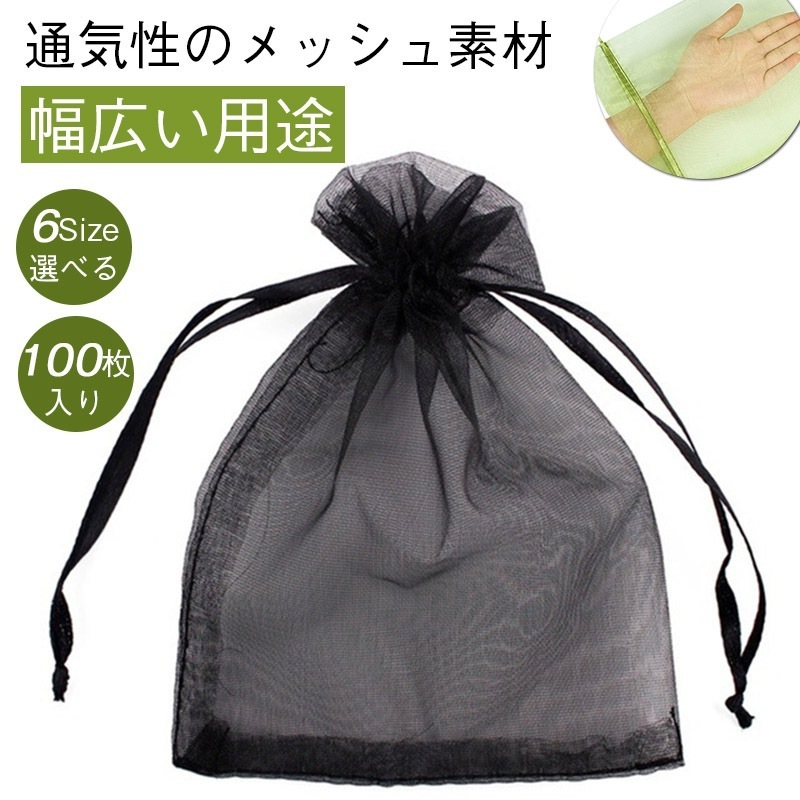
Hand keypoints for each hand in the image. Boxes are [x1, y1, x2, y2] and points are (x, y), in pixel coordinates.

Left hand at [669, 4, 799, 118]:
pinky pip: (775, 74)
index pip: (767, 29)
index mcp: (740, 42)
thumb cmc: (691, 68)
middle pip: (777, 39)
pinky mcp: (754, 86)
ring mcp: (753, 70)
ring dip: (793, 44)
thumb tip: (738, 8)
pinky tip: (796, 56)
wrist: (687, 93)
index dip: (780, 22)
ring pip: (780, 54)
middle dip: (791, 31)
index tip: (793, 15)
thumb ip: (724, 22)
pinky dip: (786, 66)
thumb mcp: (706, 37)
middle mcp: (749, 55)